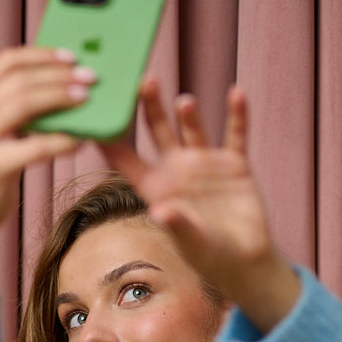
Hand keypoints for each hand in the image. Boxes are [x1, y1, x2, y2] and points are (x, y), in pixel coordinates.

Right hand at [0, 46, 92, 242]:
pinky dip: (61, 141)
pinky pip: (35, 146)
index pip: (7, 62)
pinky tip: (79, 140)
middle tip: (89, 78)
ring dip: (60, 99)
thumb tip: (62, 80)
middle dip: (58, 76)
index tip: (71, 57)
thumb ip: (16, 103)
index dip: (41, 55)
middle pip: (19, 81)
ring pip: (24, 104)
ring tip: (86, 100)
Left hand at [102, 81, 299, 331]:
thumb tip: (161, 210)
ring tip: (183, 101)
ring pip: (193, 129)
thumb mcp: (191, 243)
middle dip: (150, 108)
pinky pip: (236, 135)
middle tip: (141, 81)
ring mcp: (205, 165)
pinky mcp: (234, 165)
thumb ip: (177, 224)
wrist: (243, 261)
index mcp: (157, 189)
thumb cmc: (208, 257)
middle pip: (158, 132)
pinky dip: (237, 115)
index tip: (98, 117)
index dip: (112, 141)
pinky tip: (237, 94)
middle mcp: (177, 171)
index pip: (128, 161)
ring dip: (188, 114)